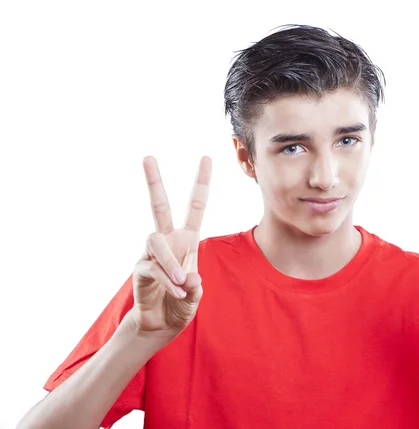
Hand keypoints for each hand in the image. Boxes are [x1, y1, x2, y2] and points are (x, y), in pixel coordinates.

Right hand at [129, 156, 211, 340]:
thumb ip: (196, 288)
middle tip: (147, 157)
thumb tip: (191, 277)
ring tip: (183, 282)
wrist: (161, 325)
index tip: (206, 158)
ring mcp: (152, 254)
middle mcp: (168, 241)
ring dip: (170, 262)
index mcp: (187, 240)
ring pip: (156, 243)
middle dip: (154, 182)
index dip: (201, 183)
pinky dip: (168, 281)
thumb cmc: (181, 304)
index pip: (195, 206)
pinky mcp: (141, 270)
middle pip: (159, 207)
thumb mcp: (196, 296)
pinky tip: (178, 291)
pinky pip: (152, 268)